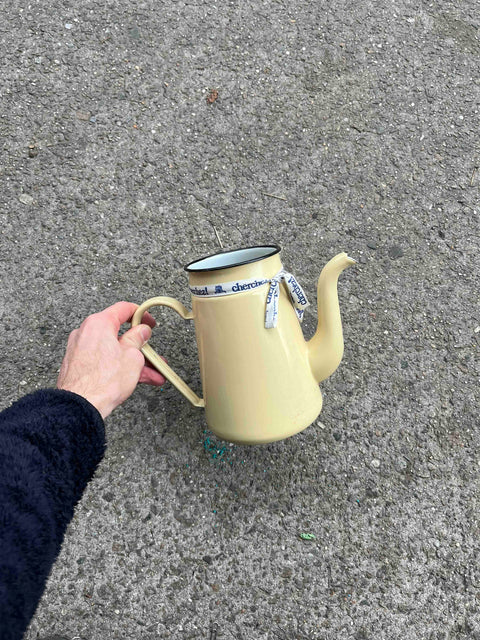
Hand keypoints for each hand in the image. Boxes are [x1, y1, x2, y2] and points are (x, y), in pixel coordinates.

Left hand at [56, 301, 165, 418]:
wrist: (80, 405)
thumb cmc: (103, 381)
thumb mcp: (132, 356)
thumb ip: (138, 339)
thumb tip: (141, 331)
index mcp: (99, 323)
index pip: (123, 309)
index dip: (141, 314)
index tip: (149, 321)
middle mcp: (86, 332)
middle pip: (119, 334)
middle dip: (140, 347)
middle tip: (153, 355)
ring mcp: (80, 349)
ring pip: (113, 351)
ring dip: (133, 362)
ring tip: (151, 375)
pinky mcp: (77, 364)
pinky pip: (104, 361)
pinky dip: (118, 367)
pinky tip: (135, 379)